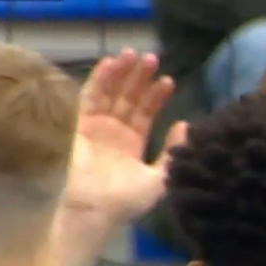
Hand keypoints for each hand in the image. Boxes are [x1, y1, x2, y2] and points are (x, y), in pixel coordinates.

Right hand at [64, 50, 181, 224]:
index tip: (168, 80)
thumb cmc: (127, 201)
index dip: (156, 96)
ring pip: (111, 94)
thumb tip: (185, 124)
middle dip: (140, 78)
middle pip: (128, 98)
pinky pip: (91, 98)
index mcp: (133, 144)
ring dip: (122, 73)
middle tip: (152, 58)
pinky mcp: (80, 126)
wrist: (96, 211)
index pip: (145, 113)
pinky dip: (100, 80)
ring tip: (134, 54)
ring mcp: (96, 128)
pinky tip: (111, 63)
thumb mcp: (160, 178)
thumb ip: (172, 151)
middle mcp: (115, 133)